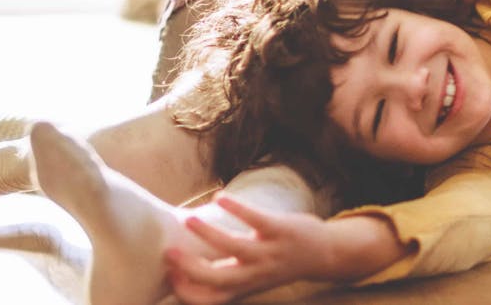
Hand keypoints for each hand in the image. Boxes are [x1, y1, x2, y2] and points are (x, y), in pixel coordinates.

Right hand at [163, 195, 332, 303]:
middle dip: (190, 268)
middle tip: (168, 252)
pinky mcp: (281, 231)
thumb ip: (223, 271)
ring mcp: (269, 253)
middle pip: (217, 279)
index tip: (169, 273)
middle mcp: (255, 274)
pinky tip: (219, 196)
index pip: (208, 299)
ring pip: (234, 247)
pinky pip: (256, 219)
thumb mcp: (249, 275)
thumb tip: (184, 265)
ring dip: (208, 233)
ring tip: (188, 219)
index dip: (184, 291)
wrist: (322, 254)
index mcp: (243, 286)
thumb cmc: (275, 262)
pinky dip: (235, 208)